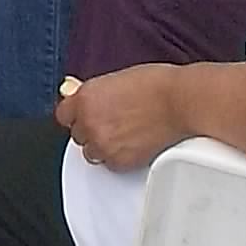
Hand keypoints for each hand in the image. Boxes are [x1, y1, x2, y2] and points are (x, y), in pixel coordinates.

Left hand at [57, 65, 196, 171]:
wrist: (181, 102)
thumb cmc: (158, 86)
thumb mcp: (116, 79)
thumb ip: (92, 92)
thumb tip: (71, 90)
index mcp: (85, 98)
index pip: (63, 115)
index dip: (78, 116)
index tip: (87, 116)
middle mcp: (89, 121)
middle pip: (78, 135)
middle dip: (92, 131)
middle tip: (115, 125)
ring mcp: (102, 143)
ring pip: (91, 153)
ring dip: (104, 146)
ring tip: (126, 136)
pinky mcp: (118, 161)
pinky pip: (110, 165)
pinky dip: (119, 159)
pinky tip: (134, 145)